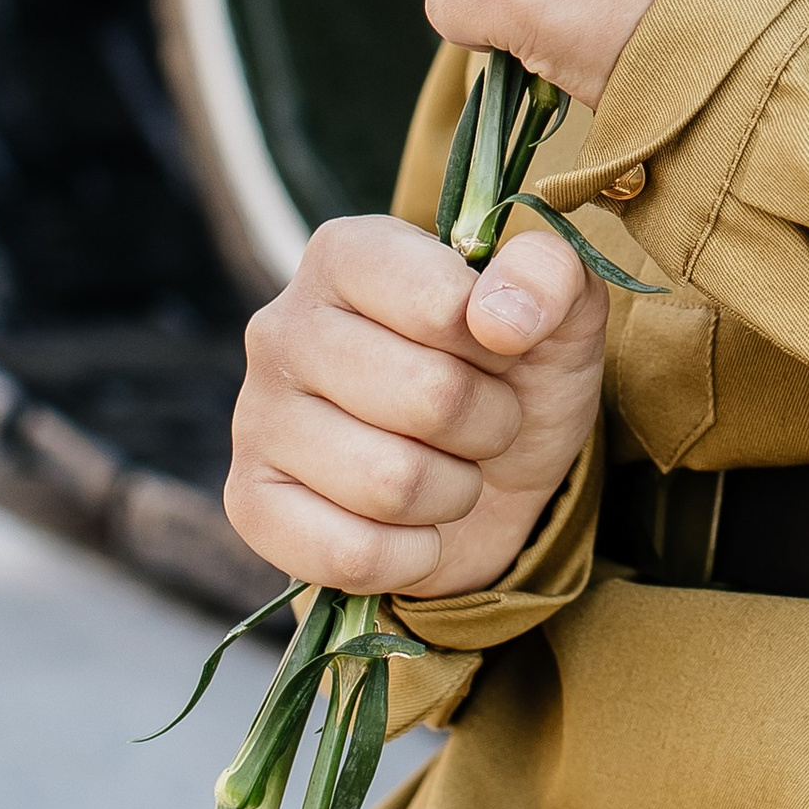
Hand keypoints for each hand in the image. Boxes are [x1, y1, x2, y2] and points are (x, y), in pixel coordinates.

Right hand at [227, 214, 607, 599]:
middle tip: (483, 419)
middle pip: (428, 397)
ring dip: (455, 490)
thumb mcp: (559, 310)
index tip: (499, 348)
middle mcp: (282, 325)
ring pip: (391, 483)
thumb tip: (499, 315)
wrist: (492, 476)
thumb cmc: (514, 374)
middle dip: (488, 424)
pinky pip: (349, 554)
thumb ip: (549, 275)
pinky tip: (414, 528)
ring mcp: (254, 417)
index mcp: (347, 253)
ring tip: (449, 467)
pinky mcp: (249, 504)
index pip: (444, 303)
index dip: (500, 344)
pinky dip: (412, 555)